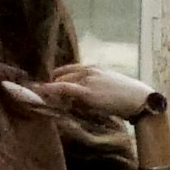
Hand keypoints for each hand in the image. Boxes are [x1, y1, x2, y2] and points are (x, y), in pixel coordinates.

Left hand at [42, 74, 162, 147]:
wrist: (139, 99)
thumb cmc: (127, 97)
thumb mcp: (109, 88)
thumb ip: (95, 90)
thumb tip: (82, 100)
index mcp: (95, 68)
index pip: (70, 70)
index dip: (56, 76)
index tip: (43, 83)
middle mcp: (90, 70)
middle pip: (63, 73)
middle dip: (48, 80)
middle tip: (31, 88)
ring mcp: (88, 79)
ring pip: (62, 80)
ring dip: (46, 86)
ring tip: (31, 91)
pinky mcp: (88, 91)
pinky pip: (65, 88)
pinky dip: (52, 88)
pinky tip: (41, 91)